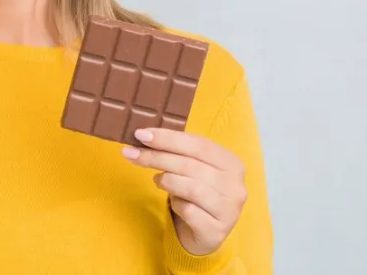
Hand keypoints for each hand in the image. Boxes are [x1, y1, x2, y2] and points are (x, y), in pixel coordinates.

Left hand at [123, 128, 247, 255]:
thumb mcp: (191, 169)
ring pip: (190, 187)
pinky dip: (176, 205)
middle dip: (156, 157)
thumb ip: (177, 152)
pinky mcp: (217, 230)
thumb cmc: (195, 194)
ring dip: (166, 181)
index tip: (141, 134)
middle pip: (190, 165)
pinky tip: (174, 204)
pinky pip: (189, 211)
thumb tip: (144, 135)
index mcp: (231, 163)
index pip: (198, 144)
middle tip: (131, 153)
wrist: (204, 232)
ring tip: (157, 180)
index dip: (168, 138)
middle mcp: (235, 186)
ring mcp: (229, 210)